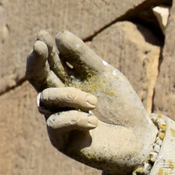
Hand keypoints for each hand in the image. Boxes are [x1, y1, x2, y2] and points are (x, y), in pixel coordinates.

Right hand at [26, 31, 157, 174]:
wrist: (137, 137)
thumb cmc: (121, 104)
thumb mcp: (104, 75)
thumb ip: (83, 57)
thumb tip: (59, 35)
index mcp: (67, 80)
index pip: (50, 62)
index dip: (44, 49)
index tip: (43, 35)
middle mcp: (58, 98)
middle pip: (37, 77)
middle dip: (37, 61)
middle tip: (40, 46)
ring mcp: (57, 117)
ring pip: (45, 99)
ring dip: (70, 96)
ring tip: (94, 102)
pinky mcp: (60, 139)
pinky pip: (55, 122)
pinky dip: (75, 118)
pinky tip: (94, 122)